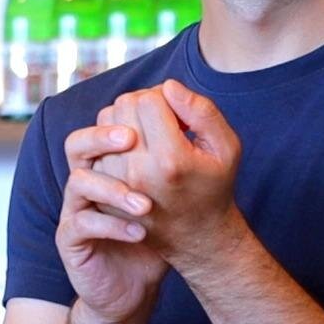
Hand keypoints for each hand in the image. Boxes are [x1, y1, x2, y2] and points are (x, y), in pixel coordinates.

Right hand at [55, 122, 169, 323]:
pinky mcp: (71, 238)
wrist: (137, 288)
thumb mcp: (175, 196)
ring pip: (78, 181)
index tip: (153, 118)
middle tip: (130, 139)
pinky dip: (111, 225)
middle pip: (77, 143)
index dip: (122, 117)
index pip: (102, 126)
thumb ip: (179, 157)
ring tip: (146, 206)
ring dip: (112, 188)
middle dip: (102, 137)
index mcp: (109, 164)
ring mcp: (76, 209)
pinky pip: (81, 223)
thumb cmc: (157, 237)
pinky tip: (139, 233)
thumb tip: (185, 113)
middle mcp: (88, 180)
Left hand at [91, 80, 244, 271]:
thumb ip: (202, 111)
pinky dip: (113, 140)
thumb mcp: (226, 148)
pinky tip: (135, 152)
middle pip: (124, 105)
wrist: (196, 237)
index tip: (179, 115)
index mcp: (170, 159)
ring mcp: (116, 182)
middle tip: (164, 122)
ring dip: (127, 119)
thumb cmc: (214, 187)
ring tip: (150, 137)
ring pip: (106, 121)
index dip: (166, 97)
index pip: (149, 99)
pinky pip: (97, 143)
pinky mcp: (104, 190)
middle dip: (145, 104)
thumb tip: (168, 86)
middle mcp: (138, 170)